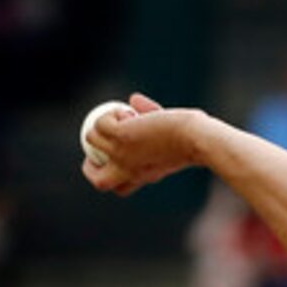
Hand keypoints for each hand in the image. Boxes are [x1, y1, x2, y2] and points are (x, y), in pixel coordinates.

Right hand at [80, 93, 209, 196]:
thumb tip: (133, 99)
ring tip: (122, 117)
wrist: (195, 139)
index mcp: (142, 176)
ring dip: (101, 125)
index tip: (113, 158)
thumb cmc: (192, 139)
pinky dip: (110, 113)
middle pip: (98, 181)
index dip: (111, 174)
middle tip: (97, 146)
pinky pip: (101, 123)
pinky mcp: (120, 137)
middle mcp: (129, 170)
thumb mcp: (170, 137)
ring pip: (91, 140)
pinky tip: (127, 111)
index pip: (119, 186)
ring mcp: (121, 154)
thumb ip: (151, 122)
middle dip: (90, 167)